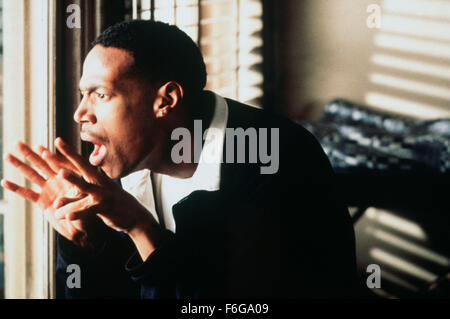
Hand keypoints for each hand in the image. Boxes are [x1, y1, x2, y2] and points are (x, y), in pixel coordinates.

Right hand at [1, 142, 105, 248]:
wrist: (83, 228)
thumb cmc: (89, 214)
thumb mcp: (85, 208)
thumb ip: (73, 205)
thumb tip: (59, 203)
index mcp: (72, 179)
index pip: (62, 165)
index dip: (52, 156)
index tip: (41, 147)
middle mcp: (59, 181)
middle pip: (43, 164)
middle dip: (30, 154)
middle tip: (17, 143)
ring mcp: (50, 189)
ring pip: (33, 175)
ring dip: (20, 165)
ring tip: (8, 155)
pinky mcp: (42, 201)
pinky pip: (28, 194)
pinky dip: (16, 189)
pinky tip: (4, 182)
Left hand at [52, 138, 161, 258]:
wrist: (135, 216)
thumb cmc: (113, 205)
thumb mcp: (96, 197)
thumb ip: (77, 196)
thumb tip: (57, 199)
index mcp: (97, 178)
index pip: (80, 163)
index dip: (68, 152)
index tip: (57, 140)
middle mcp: (100, 183)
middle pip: (82, 166)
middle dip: (69, 155)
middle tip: (54, 147)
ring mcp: (102, 194)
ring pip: (85, 186)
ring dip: (73, 178)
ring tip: (60, 173)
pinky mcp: (105, 208)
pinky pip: (89, 210)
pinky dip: (78, 213)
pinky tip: (67, 216)